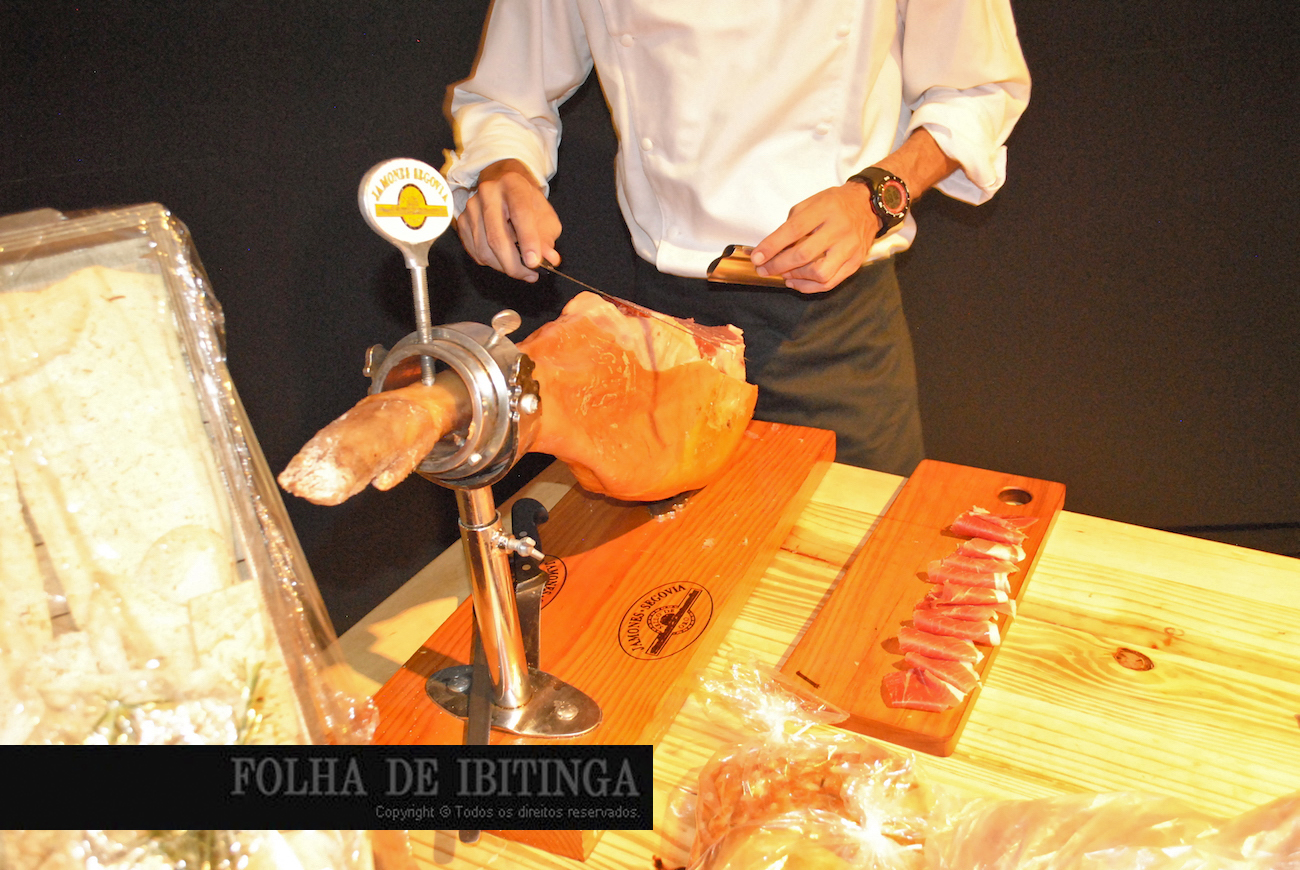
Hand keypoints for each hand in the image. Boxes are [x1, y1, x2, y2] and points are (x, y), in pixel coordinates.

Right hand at [456, 159, 562, 280]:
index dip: (528, 240)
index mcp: (513, 185)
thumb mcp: (544, 214)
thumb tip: (550, 260)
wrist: (502, 184)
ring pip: (484, 250)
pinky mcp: (461, 220)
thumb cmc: (526, 201)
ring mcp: (471, 207)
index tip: (534, 263)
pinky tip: (503, 258)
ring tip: (520, 268)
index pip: (520, 214)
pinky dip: (492, 263)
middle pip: (497, 237)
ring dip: (504, 266)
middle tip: (529, 275)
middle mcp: (488, 193)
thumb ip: (548, 237)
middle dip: (514, 264)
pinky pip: (475, 252)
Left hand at [749, 182, 879, 293]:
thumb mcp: (811, 203)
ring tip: (782, 273)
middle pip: (804, 254)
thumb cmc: (834, 204)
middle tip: (764, 269)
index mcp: (825, 209)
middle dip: (778, 265)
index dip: (772, 246)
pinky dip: (808, 286)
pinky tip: (795, 281)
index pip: (794, 230)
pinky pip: (829, 283)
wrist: (868, 206)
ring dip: (794, 277)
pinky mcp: (855, 263)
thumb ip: (791, 224)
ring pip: (818, 273)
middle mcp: (839, 229)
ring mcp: (850, 248)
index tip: (756, 257)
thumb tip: (771, 248)